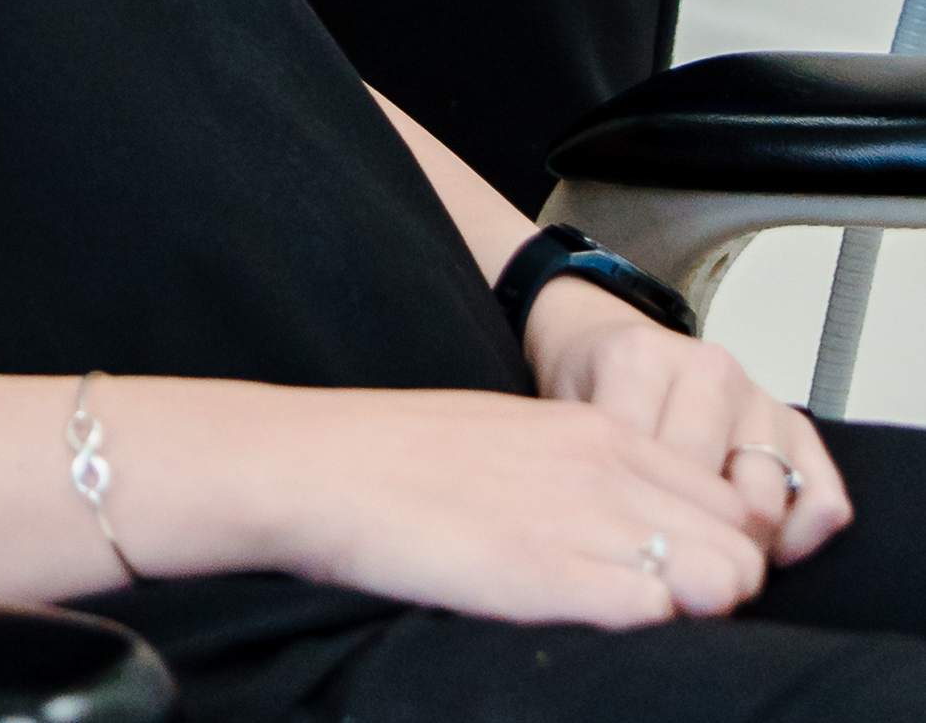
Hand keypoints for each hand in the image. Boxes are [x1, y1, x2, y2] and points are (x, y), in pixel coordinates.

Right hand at [258, 382, 778, 627]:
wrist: (324, 467)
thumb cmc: (408, 458)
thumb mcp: (521, 437)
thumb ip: (593, 474)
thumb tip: (646, 529)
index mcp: (601, 429)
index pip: (729, 499)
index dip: (722, 550)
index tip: (686, 580)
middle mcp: (607, 468)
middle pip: (740, 548)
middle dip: (724, 591)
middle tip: (669, 615)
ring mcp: (582, 519)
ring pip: (719, 583)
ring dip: (695, 615)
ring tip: (633, 627)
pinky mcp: (549, 574)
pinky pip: (654, 614)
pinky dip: (647, 634)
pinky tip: (597, 631)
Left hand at [525, 285, 845, 571]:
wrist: (611, 339)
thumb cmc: (591, 392)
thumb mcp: (566, 418)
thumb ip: (590, 470)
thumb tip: (619, 557)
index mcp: (641, 359)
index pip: (648, 471)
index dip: (640, 531)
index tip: (629, 564)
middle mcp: (708, 369)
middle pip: (710, 495)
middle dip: (691, 545)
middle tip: (671, 572)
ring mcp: (758, 395)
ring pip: (764, 501)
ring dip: (741, 545)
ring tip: (711, 560)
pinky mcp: (797, 424)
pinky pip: (823, 497)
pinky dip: (802, 536)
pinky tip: (767, 550)